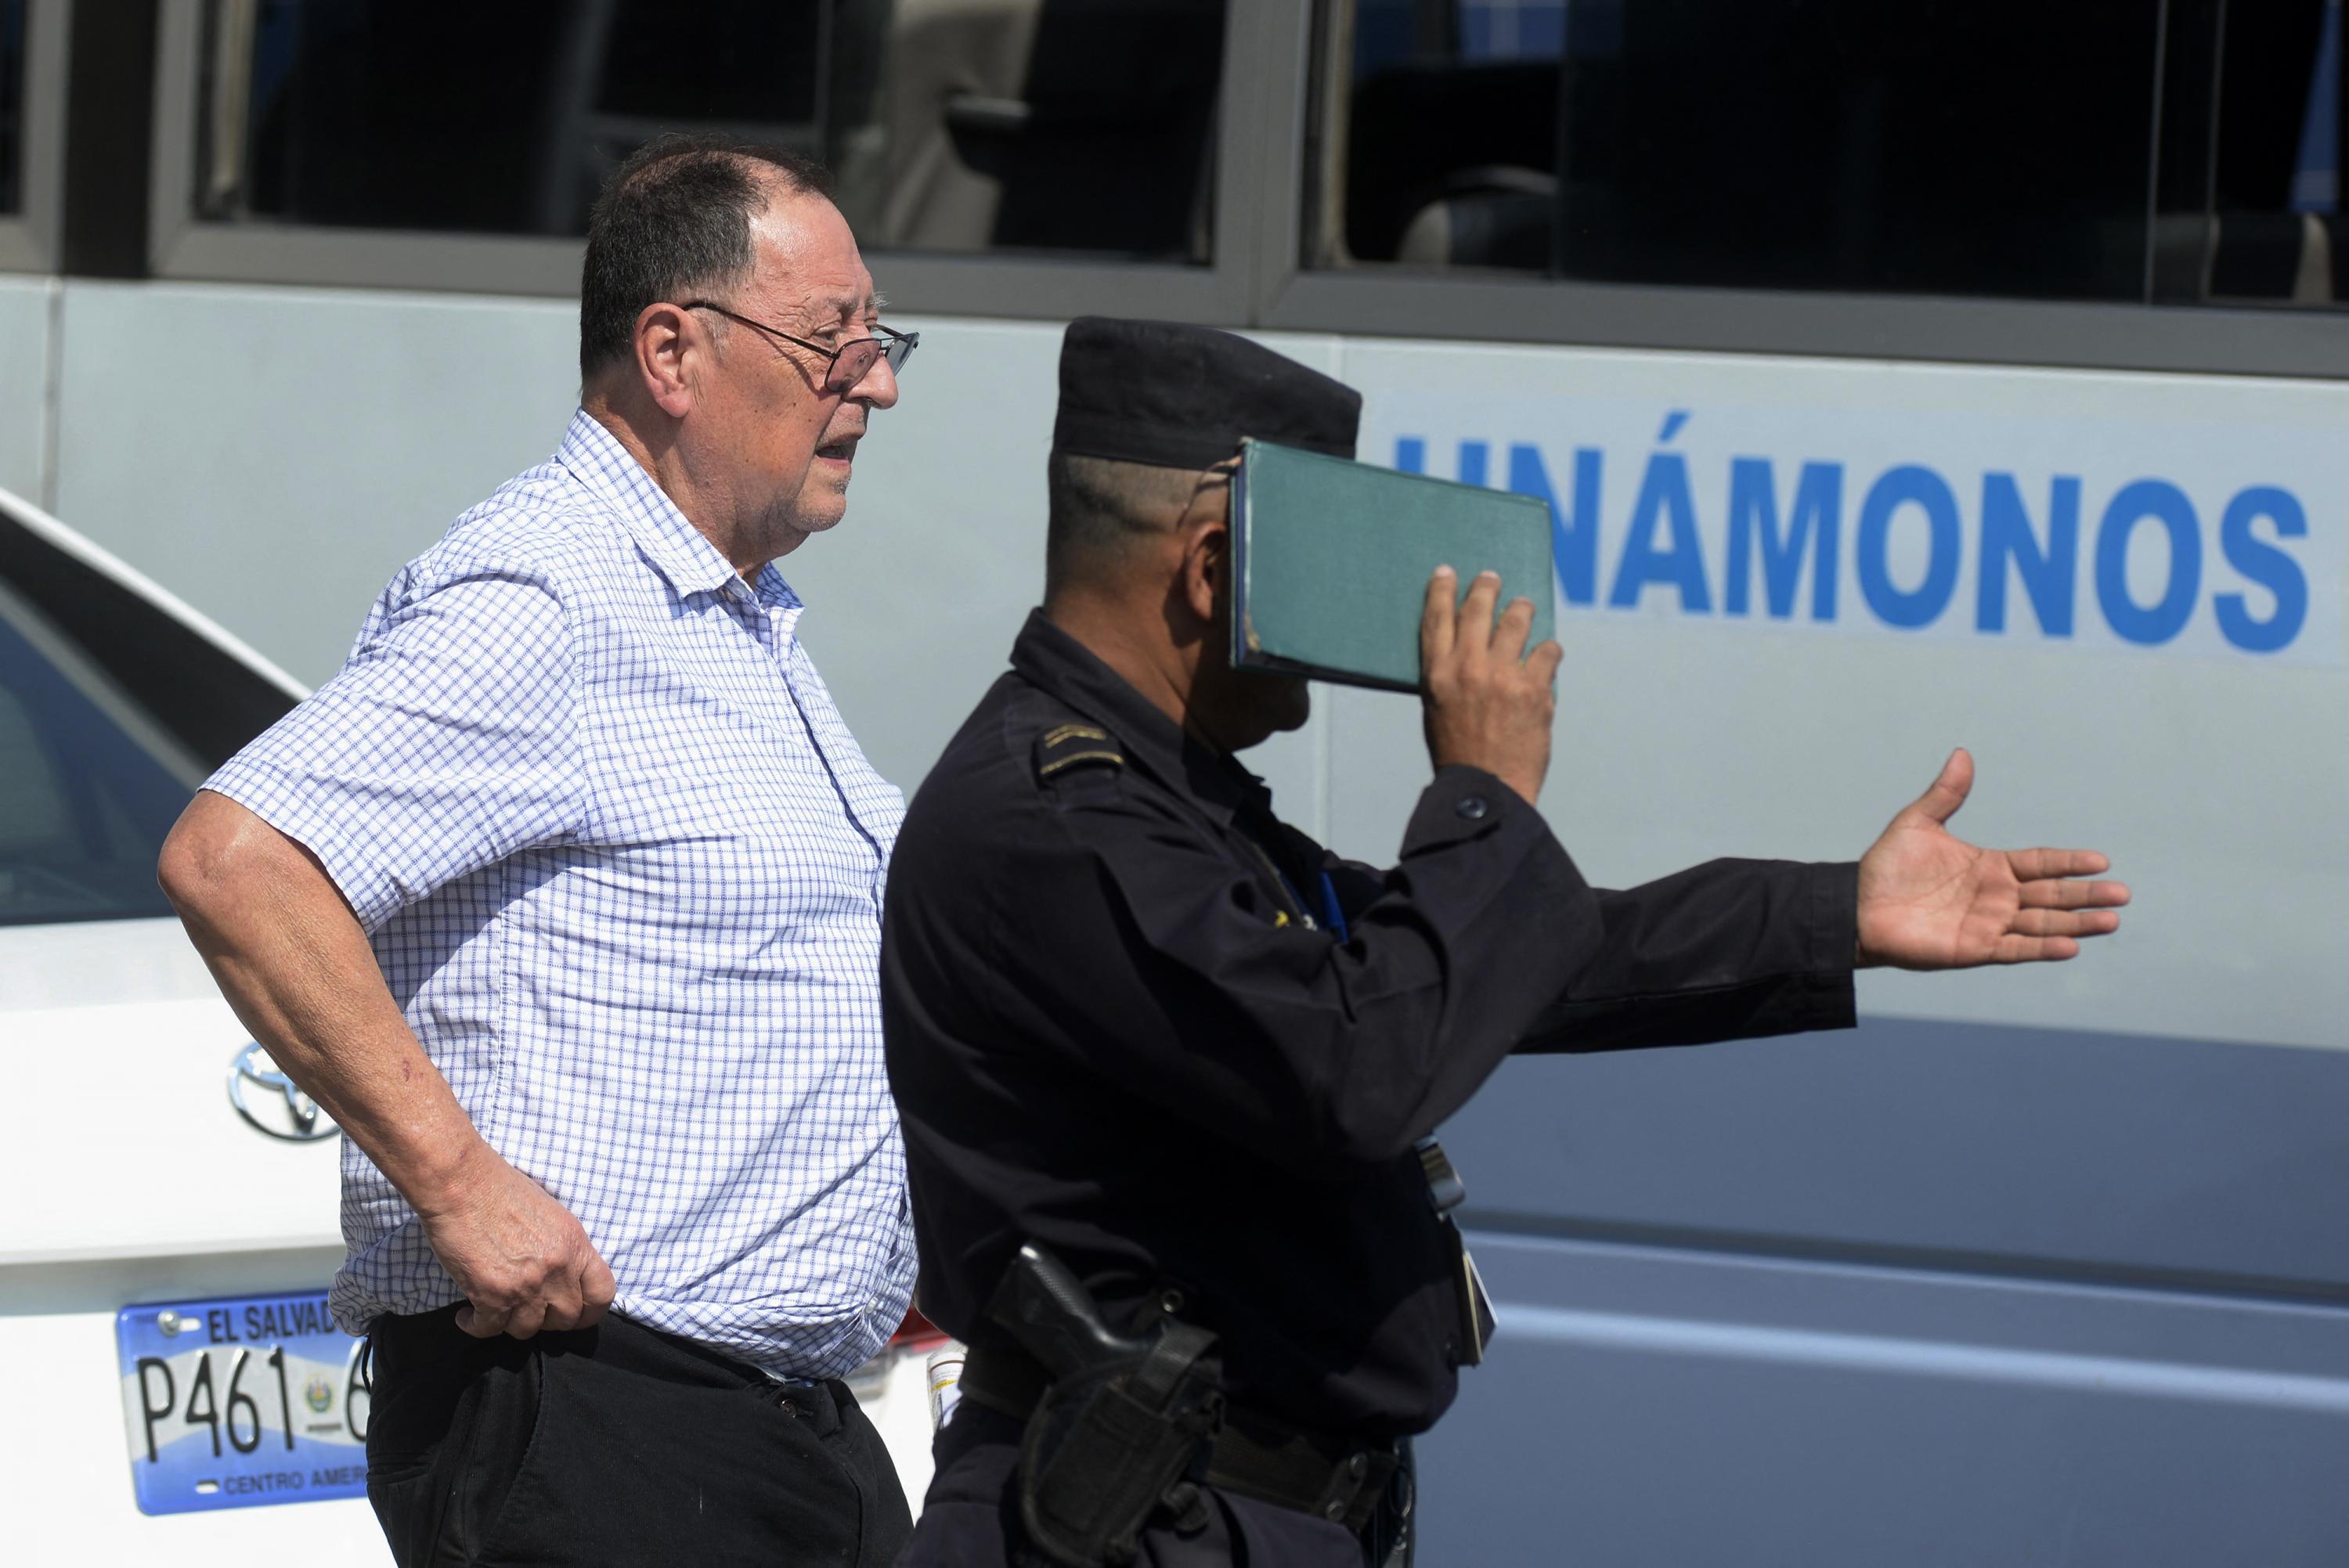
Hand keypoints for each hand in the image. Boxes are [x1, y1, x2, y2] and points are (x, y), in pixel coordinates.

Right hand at [412, 1144, 616, 1338]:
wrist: (461, 1182)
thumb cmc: (501, 1189)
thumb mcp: (552, 1214)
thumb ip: (563, 1248)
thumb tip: (564, 1278)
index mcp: (576, 1245)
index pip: (602, 1294)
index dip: (590, 1312)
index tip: (576, 1315)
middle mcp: (557, 1268)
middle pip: (567, 1319)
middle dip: (548, 1320)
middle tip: (528, 1310)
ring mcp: (526, 1285)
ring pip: (528, 1329)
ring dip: (512, 1323)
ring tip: (497, 1309)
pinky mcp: (492, 1295)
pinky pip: (490, 1330)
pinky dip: (476, 1326)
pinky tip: (468, 1316)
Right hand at [1420, 566, 1563, 806]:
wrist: (1487, 790)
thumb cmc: (1458, 754)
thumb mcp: (1435, 710)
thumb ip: (1447, 675)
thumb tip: (1465, 647)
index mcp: (1438, 674)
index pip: (1437, 618)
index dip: (1442, 590)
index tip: (1447, 572)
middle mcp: (1469, 667)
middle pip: (1479, 608)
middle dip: (1487, 587)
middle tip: (1493, 579)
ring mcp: (1505, 675)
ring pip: (1518, 620)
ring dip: (1522, 610)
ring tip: (1524, 608)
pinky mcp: (1536, 689)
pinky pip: (1549, 652)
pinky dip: (1549, 652)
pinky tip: (1547, 657)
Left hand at [1855, 749, 2129, 968]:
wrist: (1857, 907)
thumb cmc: (1886, 868)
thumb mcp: (1917, 823)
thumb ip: (1946, 794)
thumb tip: (1962, 753)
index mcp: (1990, 866)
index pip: (2040, 863)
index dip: (2069, 863)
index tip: (2101, 861)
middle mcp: (1996, 896)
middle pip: (2051, 894)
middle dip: (2086, 895)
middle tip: (2123, 894)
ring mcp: (1988, 924)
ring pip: (2042, 923)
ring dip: (2076, 923)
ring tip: (2111, 921)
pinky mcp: (1974, 948)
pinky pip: (2015, 949)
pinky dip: (2041, 948)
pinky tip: (2070, 946)